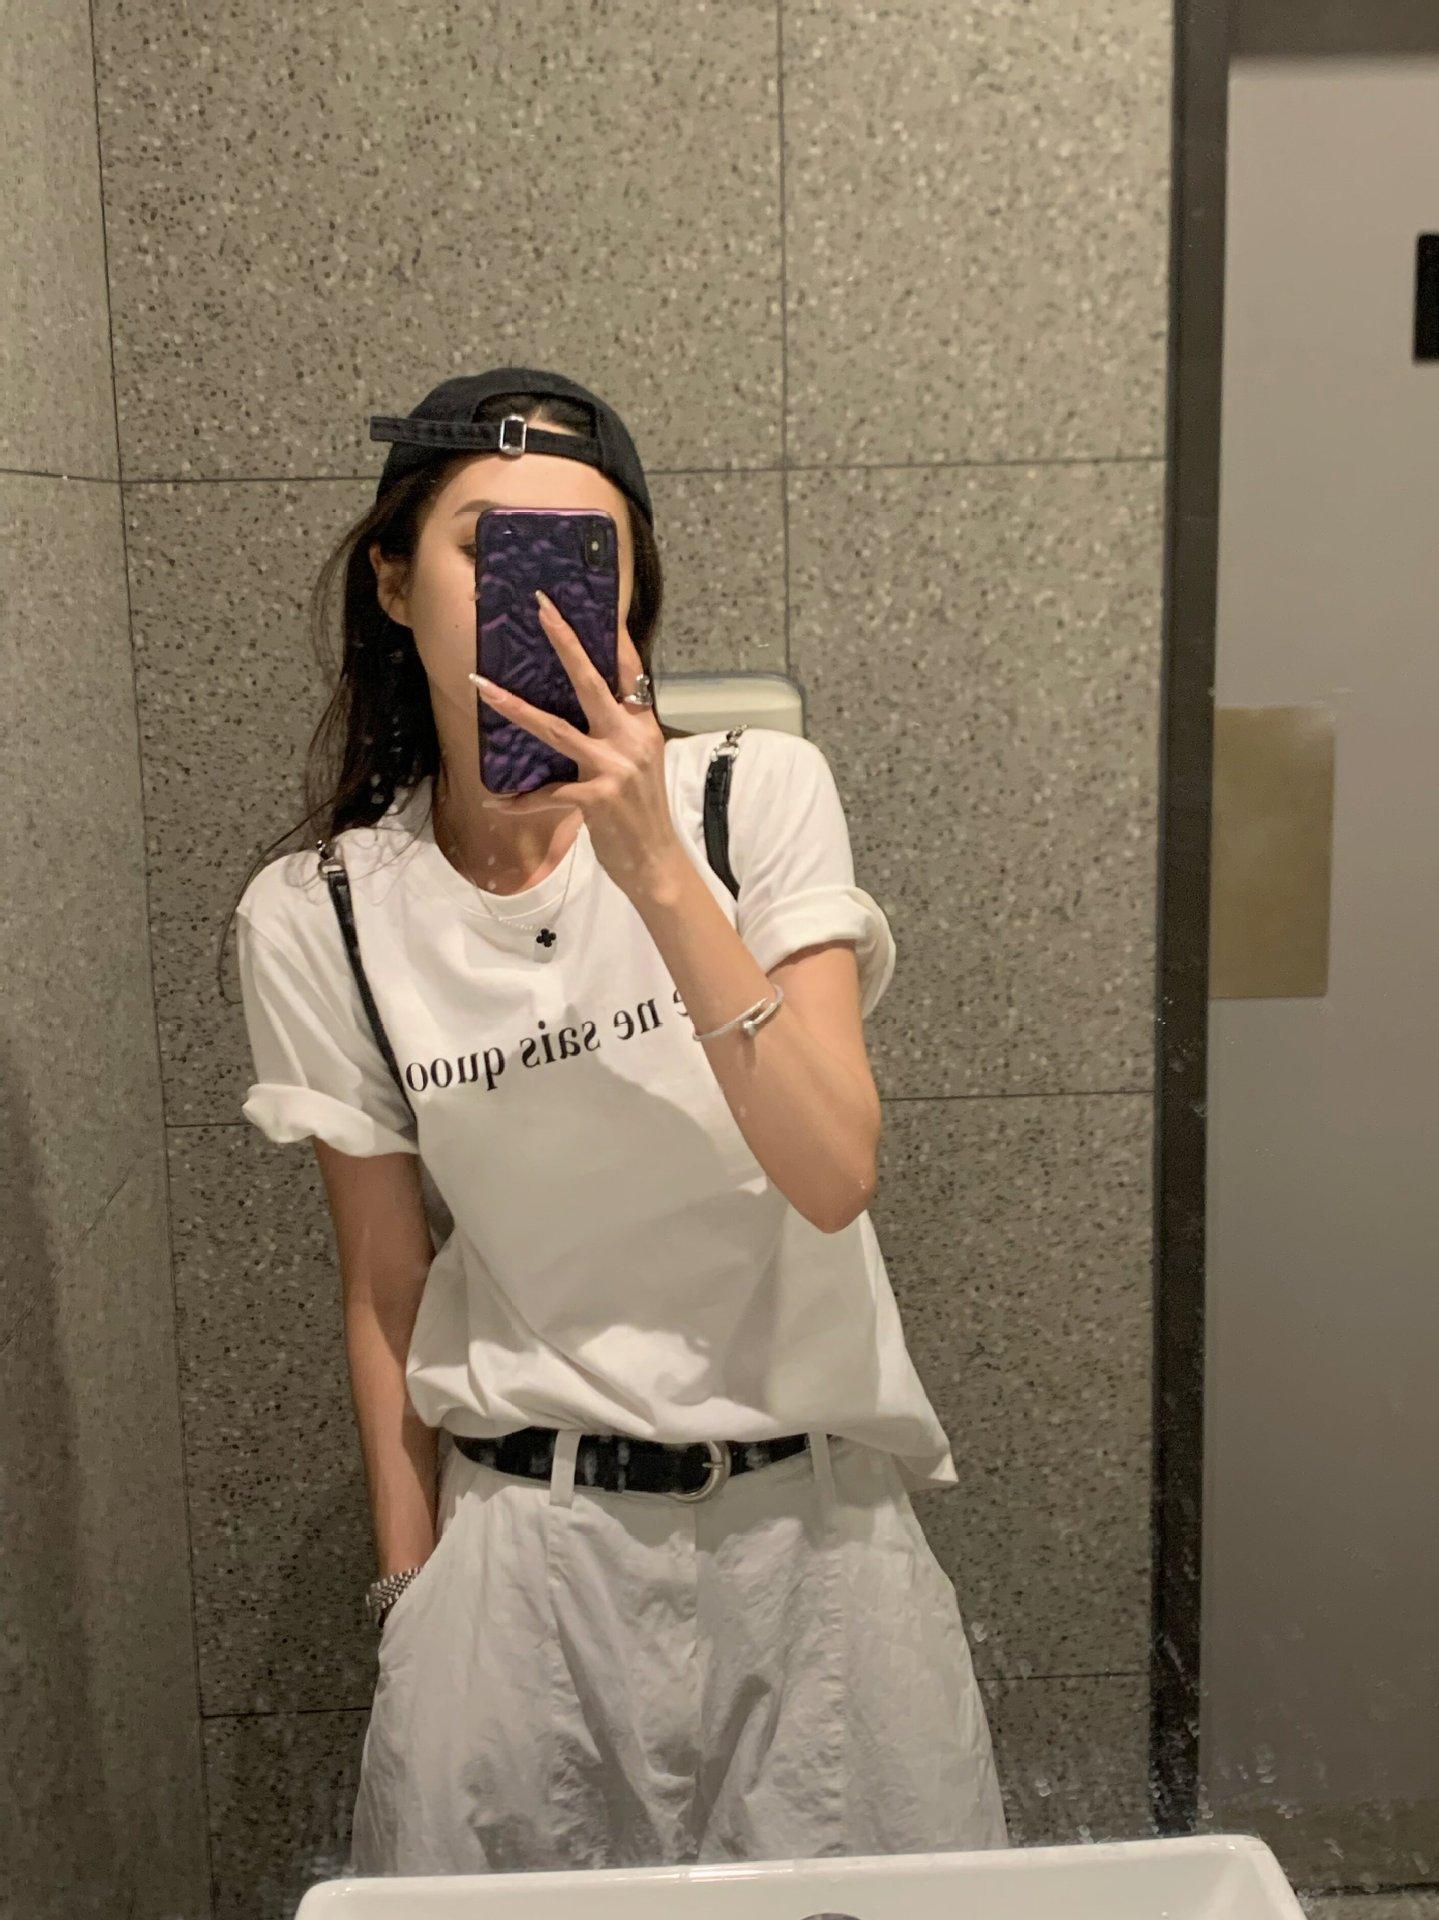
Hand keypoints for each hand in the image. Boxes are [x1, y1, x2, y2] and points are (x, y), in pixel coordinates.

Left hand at [468, 590, 686, 896]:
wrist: (656, 860)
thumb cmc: (641, 812)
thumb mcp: (638, 763)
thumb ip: (615, 733)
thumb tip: (585, 707)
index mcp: (641, 726)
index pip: (627, 670)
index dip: (610, 635)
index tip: (590, 605)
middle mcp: (630, 739)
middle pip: (589, 682)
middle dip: (563, 642)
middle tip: (540, 610)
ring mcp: (615, 767)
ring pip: (554, 728)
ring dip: (513, 707)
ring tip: (482, 687)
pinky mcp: (598, 798)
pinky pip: (548, 794)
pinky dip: (519, 801)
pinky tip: (494, 802)